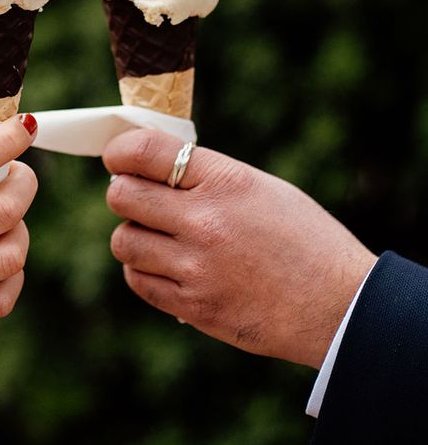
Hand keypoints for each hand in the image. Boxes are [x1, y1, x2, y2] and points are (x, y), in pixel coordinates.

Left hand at [103, 129, 375, 368]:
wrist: (340, 306)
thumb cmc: (302, 238)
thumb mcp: (259, 188)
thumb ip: (203, 176)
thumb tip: (145, 166)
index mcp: (225, 181)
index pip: (145, 151)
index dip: (120, 151)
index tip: (117, 158)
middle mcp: (205, 222)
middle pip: (121, 195)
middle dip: (123, 192)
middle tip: (137, 198)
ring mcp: (196, 267)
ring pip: (123, 241)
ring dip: (133, 235)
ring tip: (157, 236)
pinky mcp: (193, 306)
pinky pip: (137, 280)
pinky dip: (142, 270)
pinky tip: (164, 265)